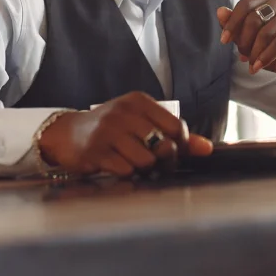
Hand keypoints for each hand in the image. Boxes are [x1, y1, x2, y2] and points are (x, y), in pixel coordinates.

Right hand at [37, 92, 212, 175]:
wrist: (68, 134)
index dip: (180, 144)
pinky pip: (125, 170)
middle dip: (163, 159)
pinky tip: (118, 166)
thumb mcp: (142, 123)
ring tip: (134, 163)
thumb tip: (207, 148)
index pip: (175, 126)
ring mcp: (108, 131)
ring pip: (145, 160)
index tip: (173, 150)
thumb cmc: (112, 129)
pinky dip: (127, 173)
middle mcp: (123, 112)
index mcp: (138, 101)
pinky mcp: (95, 151)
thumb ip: (175, 135)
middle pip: (162, 145)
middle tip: (155, 161)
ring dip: (144, 168)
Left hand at [217, 0, 275, 84]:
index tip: (223, 41)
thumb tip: (219, 11)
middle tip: (243, 55)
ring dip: (254, 52)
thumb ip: (234, 24)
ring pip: (266, 32)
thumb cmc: (270, 45)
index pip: (245, 4)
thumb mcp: (249, 36)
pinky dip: (265, 57)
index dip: (232, 23)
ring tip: (250, 64)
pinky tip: (257, 67)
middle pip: (254, 18)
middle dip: (244, 40)